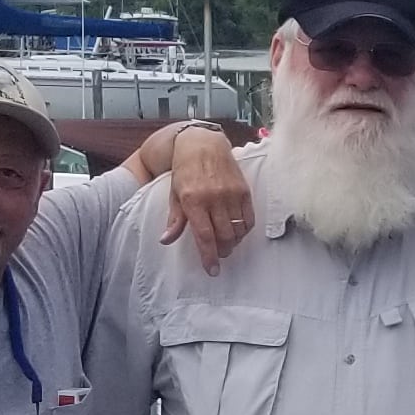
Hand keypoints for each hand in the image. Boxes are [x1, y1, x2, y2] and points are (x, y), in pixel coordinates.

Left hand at [159, 127, 254, 269]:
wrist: (203, 144)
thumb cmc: (185, 170)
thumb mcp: (175, 194)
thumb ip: (175, 219)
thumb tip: (166, 240)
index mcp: (193, 200)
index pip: (204, 236)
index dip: (209, 256)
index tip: (212, 270)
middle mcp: (214, 198)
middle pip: (224, 236)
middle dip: (222, 251)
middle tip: (218, 255)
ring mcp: (231, 194)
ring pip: (237, 230)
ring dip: (233, 242)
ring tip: (227, 243)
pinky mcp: (244, 190)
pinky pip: (248, 219)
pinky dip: (244, 230)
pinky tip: (237, 231)